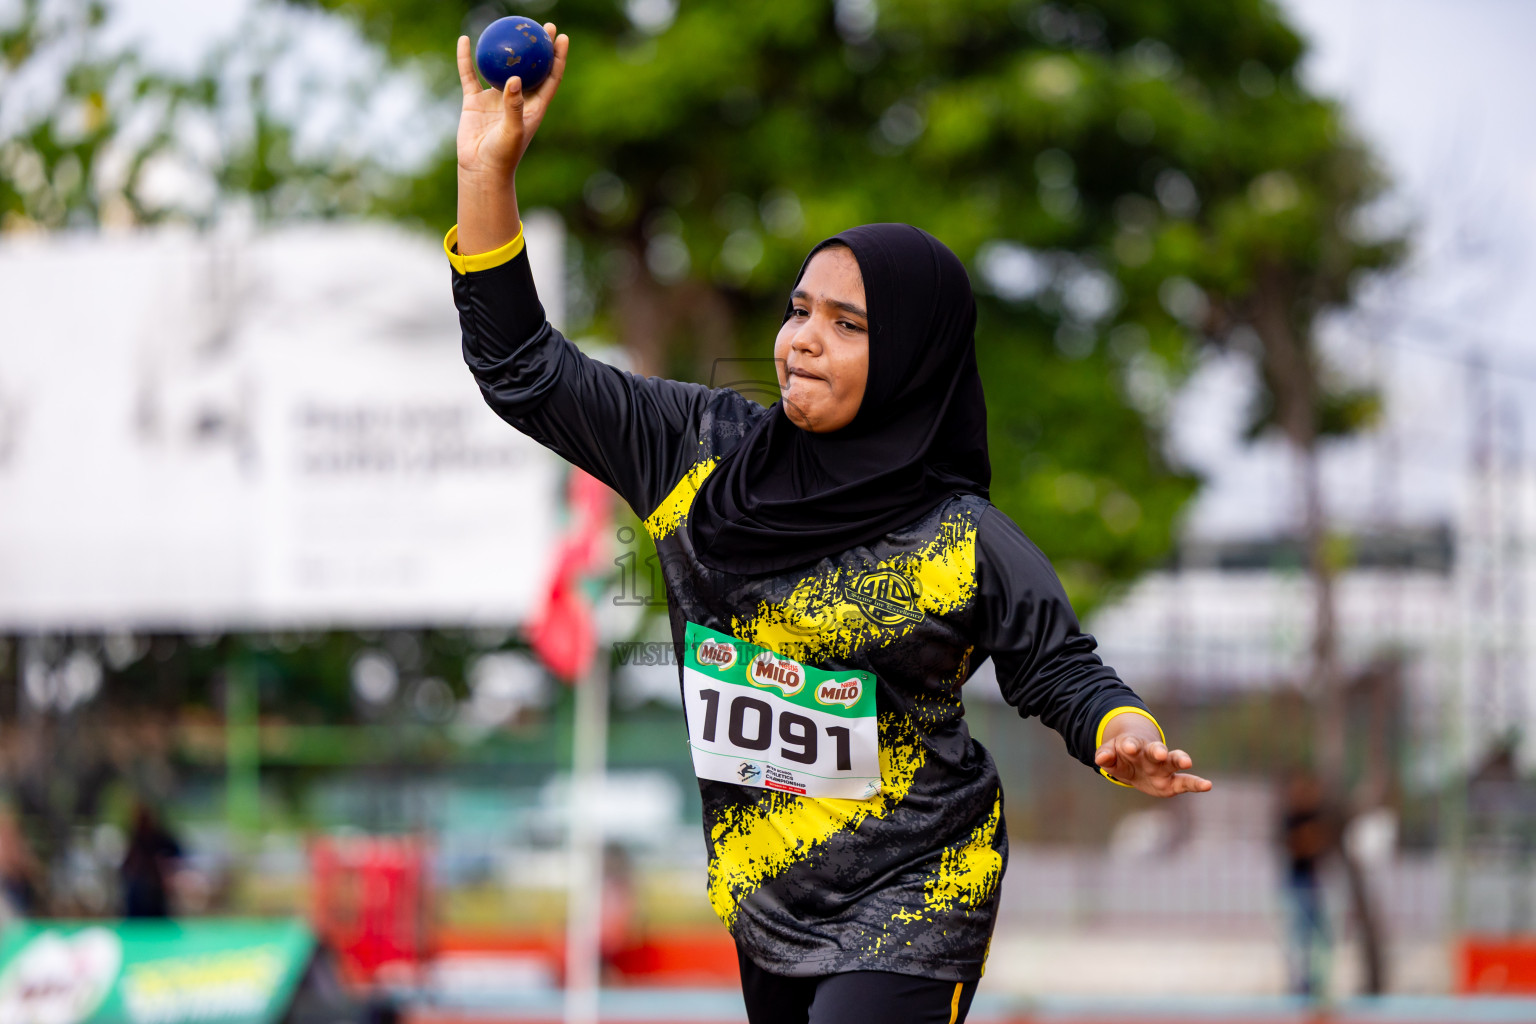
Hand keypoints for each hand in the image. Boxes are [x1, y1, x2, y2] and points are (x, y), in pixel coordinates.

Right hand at [455, 26, 568, 180]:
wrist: (480, 169)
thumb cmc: (503, 155)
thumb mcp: (513, 131)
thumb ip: (515, 106)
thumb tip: (515, 78)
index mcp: (534, 106)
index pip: (550, 77)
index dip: (557, 57)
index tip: (561, 37)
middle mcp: (517, 99)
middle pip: (531, 67)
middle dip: (537, 47)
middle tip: (540, 25)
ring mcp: (496, 98)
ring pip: (500, 67)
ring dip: (505, 48)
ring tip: (507, 26)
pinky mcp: (475, 101)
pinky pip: (470, 74)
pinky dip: (467, 58)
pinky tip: (465, 39)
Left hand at [1093, 715, 1211, 796]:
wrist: (1134, 760)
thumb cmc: (1121, 757)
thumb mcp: (1110, 756)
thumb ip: (1106, 756)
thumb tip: (1099, 758)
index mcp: (1133, 746)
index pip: (1131, 744)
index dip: (1130, 745)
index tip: (1129, 746)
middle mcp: (1150, 754)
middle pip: (1155, 750)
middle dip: (1157, 751)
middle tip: (1158, 752)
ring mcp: (1163, 767)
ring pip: (1173, 761)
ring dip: (1179, 760)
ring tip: (1187, 761)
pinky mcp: (1172, 782)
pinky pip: (1186, 782)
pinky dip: (1197, 784)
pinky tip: (1208, 785)